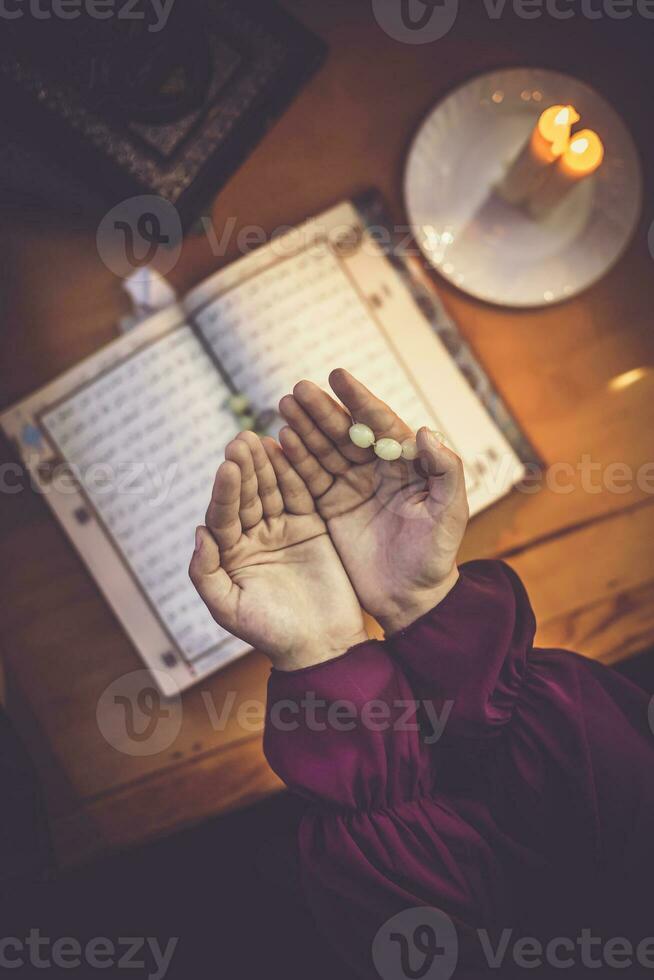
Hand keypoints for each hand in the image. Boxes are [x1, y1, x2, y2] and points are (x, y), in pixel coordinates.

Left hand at [189, 430, 366, 670]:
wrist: (322, 645)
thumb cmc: (272, 633)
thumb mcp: (230, 610)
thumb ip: (207, 574)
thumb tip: (198, 533)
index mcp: (229, 554)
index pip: (223, 515)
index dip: (225, 492)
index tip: (228, 467)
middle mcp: (252, 536)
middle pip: (246, 495)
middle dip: (243, 468)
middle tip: (241, 440)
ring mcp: (282, 528)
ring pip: (271, 490)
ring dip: (266, 465)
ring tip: (261, 438)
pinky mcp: (311, 525)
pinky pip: (301, 494)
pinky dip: (295, 473)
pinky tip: (289, 450)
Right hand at [278, 370, 468, 634]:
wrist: (412, 599)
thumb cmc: (437, 555)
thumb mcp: (450, 513)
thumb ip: (445, 471)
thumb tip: (426, 431)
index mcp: (406, 463)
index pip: (380, 423)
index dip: (359, 400)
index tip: (338, 376)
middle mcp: (376, 469)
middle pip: (346, 432)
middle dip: (322, 410)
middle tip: (298, 390)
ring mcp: (351, 487)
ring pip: (323, 450)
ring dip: (303, 428)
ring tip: (283, 407)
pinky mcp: (330, 507)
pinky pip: (308, 479)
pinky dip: (293, 462)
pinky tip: (277, 443)